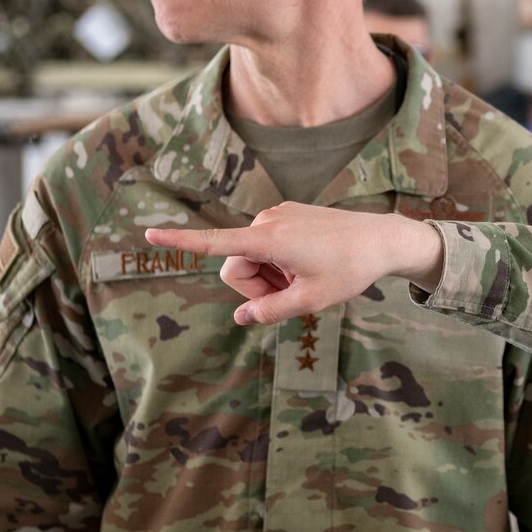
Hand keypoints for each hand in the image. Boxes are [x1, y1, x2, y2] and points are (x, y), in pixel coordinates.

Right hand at [146, 203, 440, 324]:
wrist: (384, 239)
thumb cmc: (350, 270)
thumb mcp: (310, 300)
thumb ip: (270, 311)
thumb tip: (241, 317)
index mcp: (268, 239)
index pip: (214, 242)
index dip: (179, 241)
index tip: (147, 235)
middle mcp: (267, 220)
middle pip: (235, 266)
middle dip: (255, 287)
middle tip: (291, 294)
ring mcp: (278, 214)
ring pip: (251, 257)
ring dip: (270, 275)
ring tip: (305, 277)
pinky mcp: (288, 214)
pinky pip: (268, 244)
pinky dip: (280, 261)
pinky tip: (310, 264)